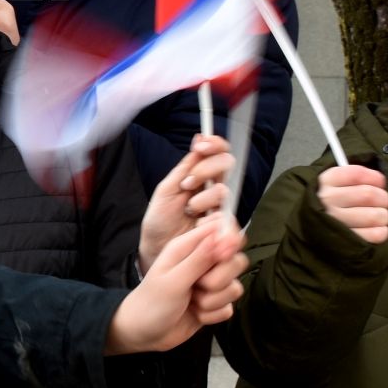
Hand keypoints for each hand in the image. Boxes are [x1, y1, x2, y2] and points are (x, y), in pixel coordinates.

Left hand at [107, 215, 246, 354]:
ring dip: (214, 300)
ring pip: (234, 287)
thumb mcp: (174, 279)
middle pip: (235, 261)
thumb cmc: (151, 303)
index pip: (221, 232)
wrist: (144, 334)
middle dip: (221, 278)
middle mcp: (201, 263)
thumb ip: (200, 259)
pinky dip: (213, 315)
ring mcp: (209, 285)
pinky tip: (196, 314)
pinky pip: (229, 308)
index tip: (221, 258)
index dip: (229, 242)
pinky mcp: (213, 304)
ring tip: (192, 302)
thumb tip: (223, 236)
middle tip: (199, 285)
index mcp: (188, 248)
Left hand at [138, 134, 234, 272]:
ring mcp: (222, 209)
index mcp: (201, 177)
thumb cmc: (160, 221)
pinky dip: (212, 220)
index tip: (200, 145)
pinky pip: (230, 218)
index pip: (218, 153)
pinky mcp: (226, 230)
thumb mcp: (167, 190)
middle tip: (187, 184)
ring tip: (189, 210)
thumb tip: (199, 137)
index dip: (214, 144)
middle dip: (206, 170)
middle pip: (228, 165)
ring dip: (205, 198)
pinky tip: (199, 226)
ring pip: (226, 192)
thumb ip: (184, 167)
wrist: (158, 251)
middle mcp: (215, 190)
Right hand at [316, 165, 387, 244]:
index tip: (380, 182)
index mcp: (326, 181)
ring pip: (374, 216)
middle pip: (369, 195)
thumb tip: (380, 182)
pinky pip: (375, 235)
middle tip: (384, 201)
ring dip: (384, 215)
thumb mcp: (334, 182)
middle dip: (383, 198)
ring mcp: (336, 222)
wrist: (311, 227)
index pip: (357, 174)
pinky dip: (382, 231)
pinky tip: (377, 228)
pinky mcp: (346, 241)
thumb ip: (355, 177)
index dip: (375, 178)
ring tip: (380, 216)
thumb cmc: (331, 201)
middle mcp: (328, 200)